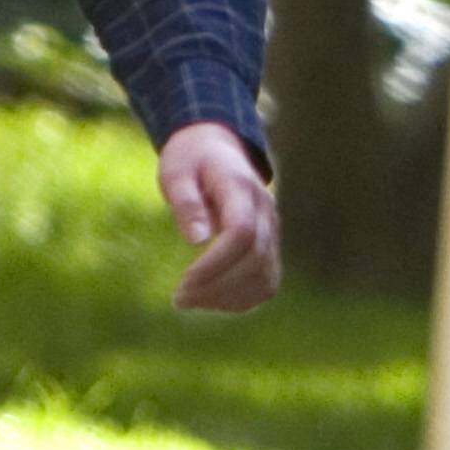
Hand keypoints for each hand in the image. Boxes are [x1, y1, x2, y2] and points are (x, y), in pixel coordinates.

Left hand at [160, 124, 279, 312]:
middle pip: (255, 259)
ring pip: (265, 276)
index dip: (215, 263)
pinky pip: (267, 282)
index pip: (242, 233)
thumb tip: (196, 240)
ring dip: (230, 297)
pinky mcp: (271, 245)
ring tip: (192, 301)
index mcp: (241, 188)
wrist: (217, 147)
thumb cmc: (191, 160)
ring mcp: (272, 229)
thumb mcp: (176, 172)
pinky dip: (243, 299)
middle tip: (179, 299)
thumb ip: (186, 202)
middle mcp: (265, 210)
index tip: (183, 281)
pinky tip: (212, 301)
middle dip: (217, 286)